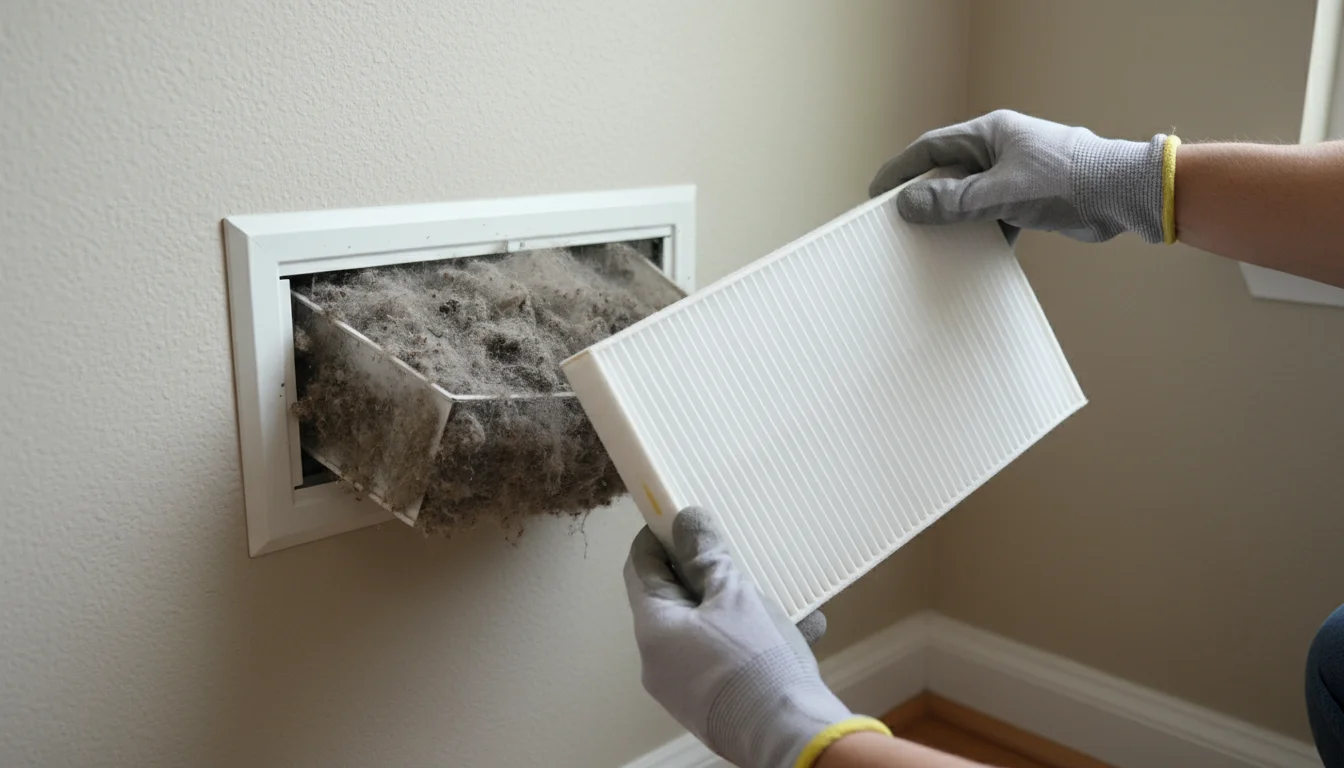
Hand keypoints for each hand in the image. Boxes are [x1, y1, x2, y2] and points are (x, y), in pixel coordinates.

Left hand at [623, 508, 889, 767]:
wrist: (790, 736)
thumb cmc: (756, 660)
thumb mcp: (734, 595)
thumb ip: (707, 556)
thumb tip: (685, 522)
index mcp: (654, 630)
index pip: (639, 569)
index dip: (656, 539)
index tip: (677, 518)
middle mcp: (658, 663)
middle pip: (673, 602)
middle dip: (703, 575)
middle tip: (732, 555)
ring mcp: (685, 689)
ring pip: (704, 631)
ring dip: (734, 607)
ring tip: (773, 592)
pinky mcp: (714, 707)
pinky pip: (726, 660)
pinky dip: (751, 640)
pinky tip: (798, 626)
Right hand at [869, 110, 1171, 244]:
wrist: (1123, 195)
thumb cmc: (1069, 179)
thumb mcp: (1002, 192)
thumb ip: (953, 201)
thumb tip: (908, 205)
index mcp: (990, 134)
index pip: (930, 148)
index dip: (900, 171)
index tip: (877, 194)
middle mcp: (999, 150)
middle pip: (947, 174)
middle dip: (924, 200)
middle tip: (897, 224)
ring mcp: (1014, 175)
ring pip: (969, 199)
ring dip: (953, 222)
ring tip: (928, 245)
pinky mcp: (1029, 199)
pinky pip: (991, 217)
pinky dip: (981, 236)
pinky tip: (970, 257)